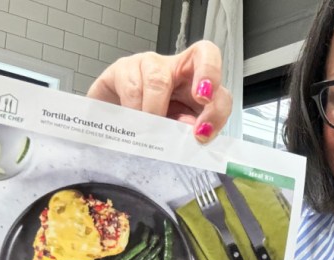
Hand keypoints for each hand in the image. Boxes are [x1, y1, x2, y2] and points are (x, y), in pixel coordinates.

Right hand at [87, 40, 231, 142]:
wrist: (113, 128)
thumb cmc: (149, 126)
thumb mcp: (175, 130)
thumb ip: (190, 128)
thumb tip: (195, 131)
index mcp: (196, 83)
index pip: (220, 76)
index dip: (217, 88)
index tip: (206, 109)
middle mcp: (177, 67)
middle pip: (203, 53)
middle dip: (208, 77)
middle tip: (199, 103)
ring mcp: (148, 63)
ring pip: (160, 80)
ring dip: (157, 112)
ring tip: (150, 132)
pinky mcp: (121, 69)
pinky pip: (132, 87)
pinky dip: (135, 111)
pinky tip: (132, 123)